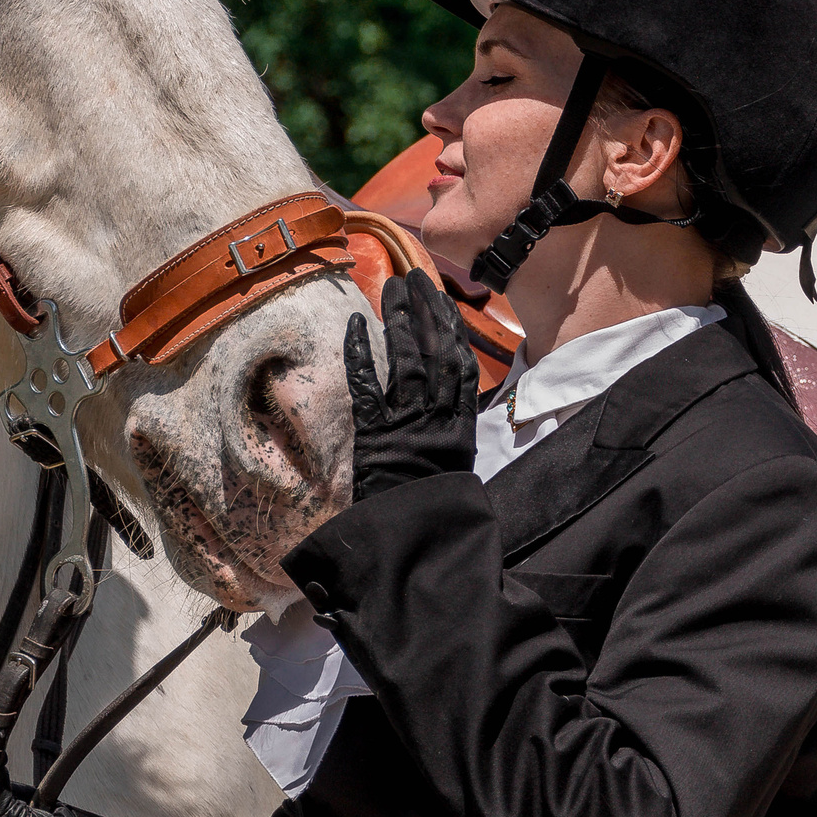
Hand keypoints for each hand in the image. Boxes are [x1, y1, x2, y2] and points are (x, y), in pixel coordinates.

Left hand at [343, 269, 478, 500]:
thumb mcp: (455, 468)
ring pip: (406, 362)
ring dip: (399, 322)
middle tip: (416, 277)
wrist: (413, 538)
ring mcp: (407, 424)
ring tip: (392, 288)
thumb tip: (448, 402)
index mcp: (461, 426)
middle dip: (427, 312)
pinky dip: (360, 354)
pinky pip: (366, 387)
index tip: (444, 300)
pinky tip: (354, 324)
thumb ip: (452, 431)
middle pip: (435, 353)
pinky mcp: (376, 434)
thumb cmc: (432, 507)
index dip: (453, 329)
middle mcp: (437, 419)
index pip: (462, 366)